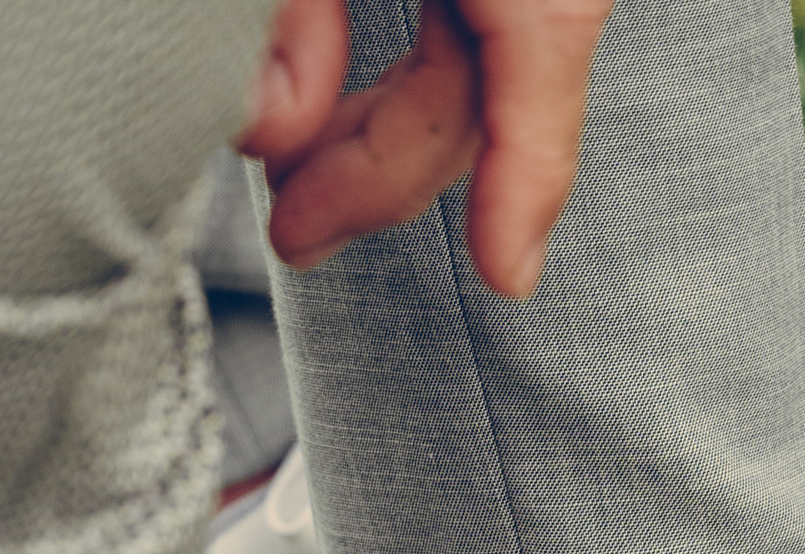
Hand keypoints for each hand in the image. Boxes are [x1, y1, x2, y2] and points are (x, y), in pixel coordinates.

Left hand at [239, 0, 616, 298]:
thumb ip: (289, 12)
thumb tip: (267, 128)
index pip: (537, 80)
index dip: (521, 188)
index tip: (504, 275)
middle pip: (483, 100)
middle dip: (382, 176)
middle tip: (295, 232)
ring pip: (471, 80)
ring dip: (377, 135)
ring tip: (290, 171)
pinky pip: (468, 44)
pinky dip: (403, 87)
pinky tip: (340, 115)